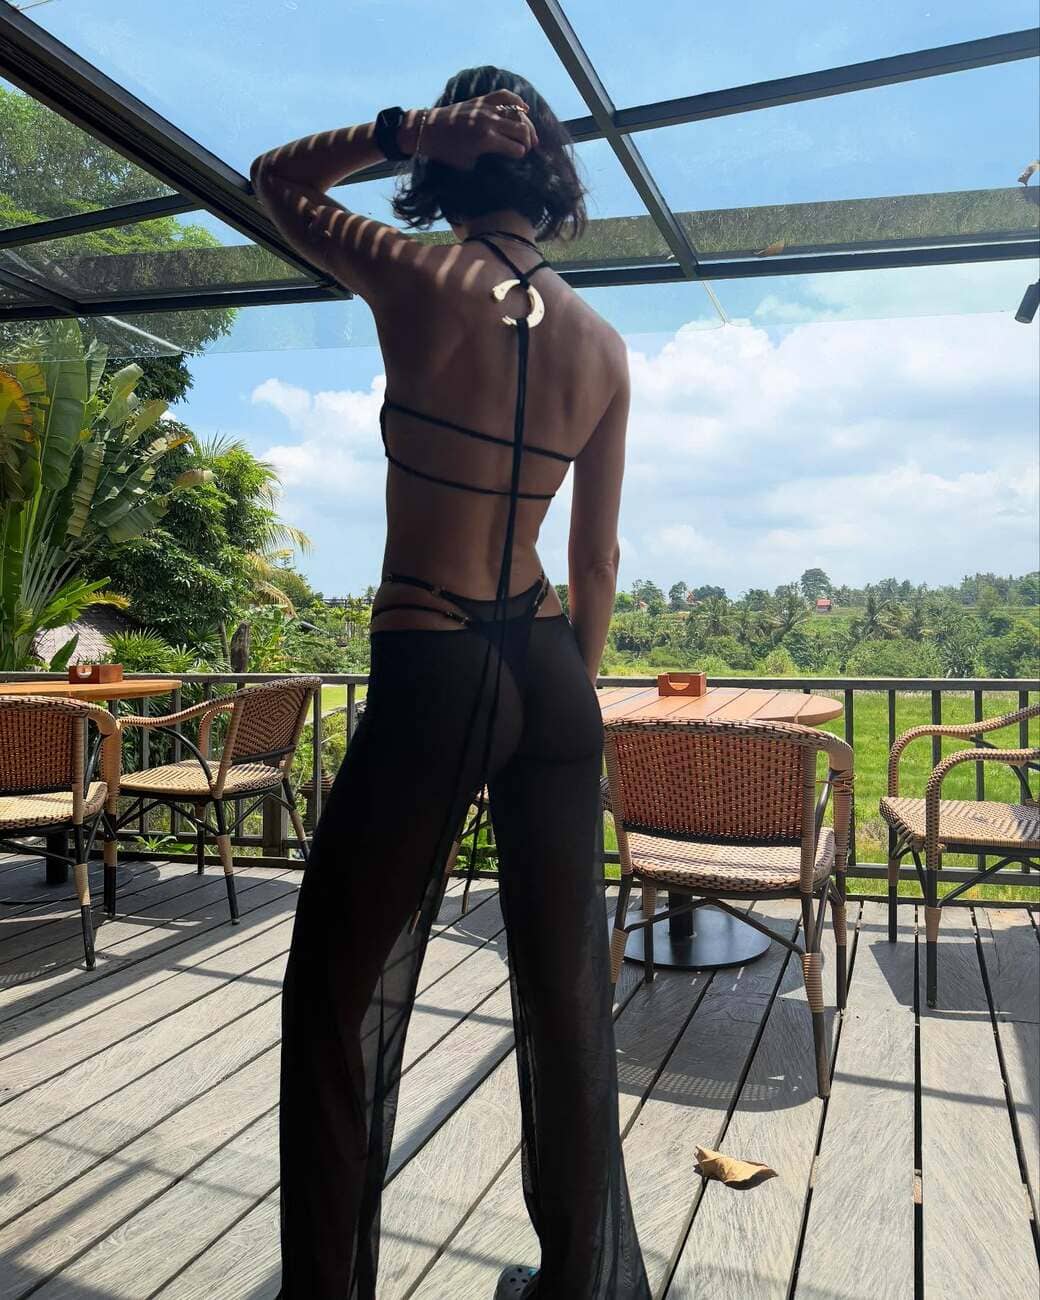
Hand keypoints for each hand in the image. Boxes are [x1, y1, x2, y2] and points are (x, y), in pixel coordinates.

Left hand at [414, 91, 538, 169]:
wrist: (428, 130)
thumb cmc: (447, 152)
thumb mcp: (468, 163)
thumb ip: (488, 158)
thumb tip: (505, 155)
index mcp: (486, 140)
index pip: (515, 148)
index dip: (520, 154)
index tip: (519, 157)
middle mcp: (489, 122)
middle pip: (521, 129)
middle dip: (528, 140)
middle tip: (529, 147)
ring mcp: (486, 108)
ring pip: (517, 112)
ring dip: (527, 124)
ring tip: (530, 134)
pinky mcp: (481, 100)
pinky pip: (505, 95)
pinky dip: (517, 100)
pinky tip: (524, 108)